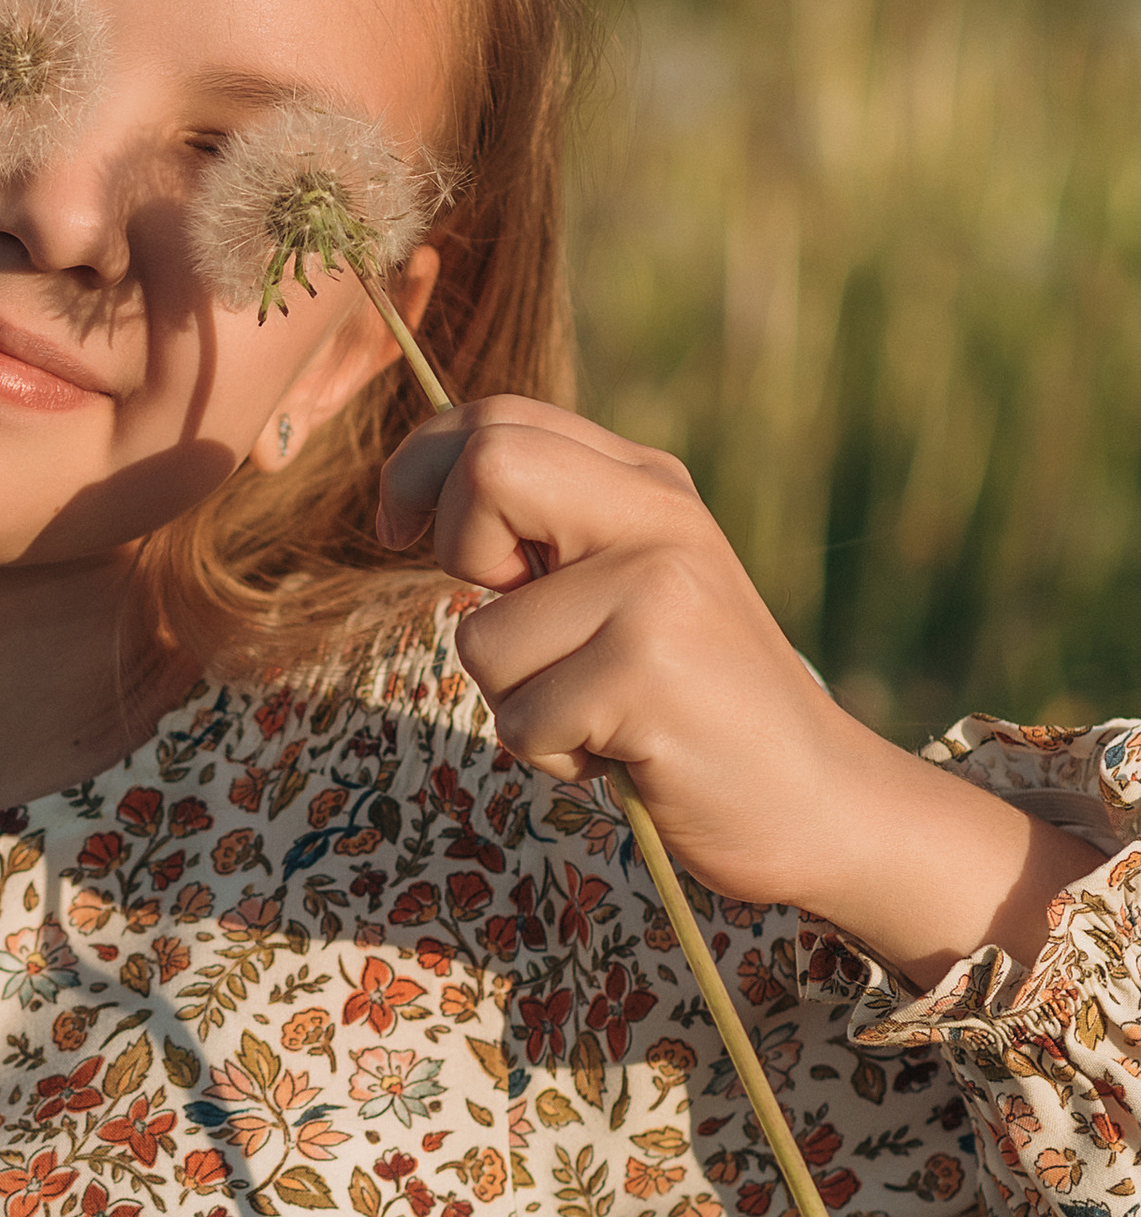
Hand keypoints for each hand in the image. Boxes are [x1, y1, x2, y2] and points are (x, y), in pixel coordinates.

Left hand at [377, 394, 1099, 981]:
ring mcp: (657, 590)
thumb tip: (420, 501)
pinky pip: (520, 719)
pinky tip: (630, 751)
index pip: (497, 419)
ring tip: (605, 714)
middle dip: (458, 552)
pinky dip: (555, 755)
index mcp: (647, 484)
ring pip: (483, 636)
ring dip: (521, 701)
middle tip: (519, 624)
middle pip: (488, 466)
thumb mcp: (629, 588)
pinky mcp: (648, 672)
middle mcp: (658, 517)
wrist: (816, 797)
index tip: (401, 531)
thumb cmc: (692, 706)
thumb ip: (551, 533)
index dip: (421, 469)